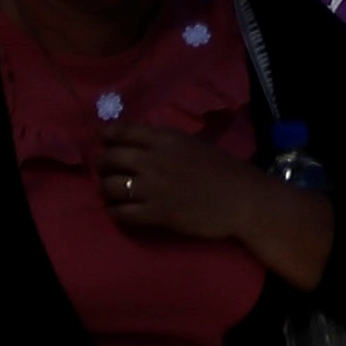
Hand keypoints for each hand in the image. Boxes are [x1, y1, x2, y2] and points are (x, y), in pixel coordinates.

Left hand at [93, 119, 270, 242]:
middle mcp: (153, 161)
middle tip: (107, 171)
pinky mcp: (155, 214)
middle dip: (102, 165)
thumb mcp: (193, 145)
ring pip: (109, 187)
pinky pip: (120, 213)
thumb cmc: (225, 170)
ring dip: (105, 190)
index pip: (122, 131)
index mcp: (165, 140)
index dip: (107, 135)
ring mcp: (152, 189)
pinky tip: (120, 212)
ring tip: (112, 194)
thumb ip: (165, 144)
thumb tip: (138, 145)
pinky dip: (115, 212)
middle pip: (109, 159)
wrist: (243, 200)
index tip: (104, 141)